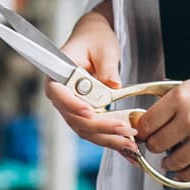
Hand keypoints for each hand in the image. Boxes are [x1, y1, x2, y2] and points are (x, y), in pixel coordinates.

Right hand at [42, 10, 142, 167]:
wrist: (94, 40)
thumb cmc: (94, 38)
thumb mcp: (103, 47)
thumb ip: (106, 65)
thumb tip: (112, 84)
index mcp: (58, 75)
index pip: (58, 94)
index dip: (72, 105)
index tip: (90, 112)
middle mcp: (62, 96)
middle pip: (75, 118)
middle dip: (101, 127)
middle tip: (125, 130)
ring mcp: (74, 108)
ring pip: (87, 130)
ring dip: (109, 139)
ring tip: (131, 144)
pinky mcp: (87, 115)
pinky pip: (97, 132)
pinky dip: (113, 141)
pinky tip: (129, 150)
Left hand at [134, 57, 189, 182]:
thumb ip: (173, 103)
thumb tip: (149, 122)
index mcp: (180, 97)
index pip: (146, 124)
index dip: (142, 131)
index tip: (144, 134)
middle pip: (156, 144)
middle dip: (155, 147)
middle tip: (158, 145)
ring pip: (173, 161)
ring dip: (169, 162)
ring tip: (171, 158)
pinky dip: (186, 173)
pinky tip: (184, 169)